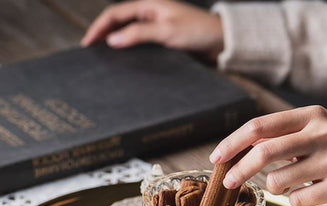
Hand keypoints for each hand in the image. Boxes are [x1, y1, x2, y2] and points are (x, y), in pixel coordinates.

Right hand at [81, 0, 223, 59]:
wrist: (219, 42)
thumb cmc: (197, 32)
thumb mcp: (166, 32)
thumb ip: (139, 34)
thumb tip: (112, 40)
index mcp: (148, 4)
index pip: (115, 14)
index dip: (99, 27)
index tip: (88, 42)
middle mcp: (150, 13)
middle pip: (119, 21)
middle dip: (103, 33)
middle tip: (91, 50)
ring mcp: (157, 26)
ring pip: (129, 32)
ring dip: (116, 41)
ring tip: (104, 56)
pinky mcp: (163, 39)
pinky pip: (141, 42)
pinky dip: (130, 49)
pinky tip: (126, 60)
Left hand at [209, 106, 326, 205]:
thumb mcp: (306, 130)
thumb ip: (274, 136)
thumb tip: (234, 149)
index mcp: (310, 115)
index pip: (260, 126)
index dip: (233, 142)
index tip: (216, 157)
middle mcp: (323, 134)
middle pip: (265, 153)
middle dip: (239, 170)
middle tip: (228, 182)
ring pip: (277, 181)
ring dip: (273, 187)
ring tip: (287, 182)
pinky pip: (296, 201)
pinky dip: (293, 200)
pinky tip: (309, 191)